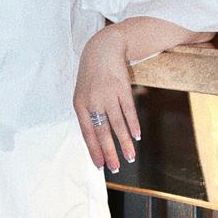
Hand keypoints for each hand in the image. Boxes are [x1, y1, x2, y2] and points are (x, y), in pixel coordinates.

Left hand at [74, 26, 140, 172]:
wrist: (102, 49)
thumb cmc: (92, 76)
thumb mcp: (83, 94)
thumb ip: (88, 114)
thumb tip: (96, 140)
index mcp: (80, 105)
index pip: (87, 133)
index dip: (94, 150)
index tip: (100, 166)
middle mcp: (92, 101)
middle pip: (102, 132)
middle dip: (109, 152)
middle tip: (115, 168)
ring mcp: (107, 95)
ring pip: (117, 124)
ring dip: (125, 143)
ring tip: (130, 157)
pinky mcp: (121, 88)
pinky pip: (128, 110)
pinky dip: (133, 125)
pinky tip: (137, 136)